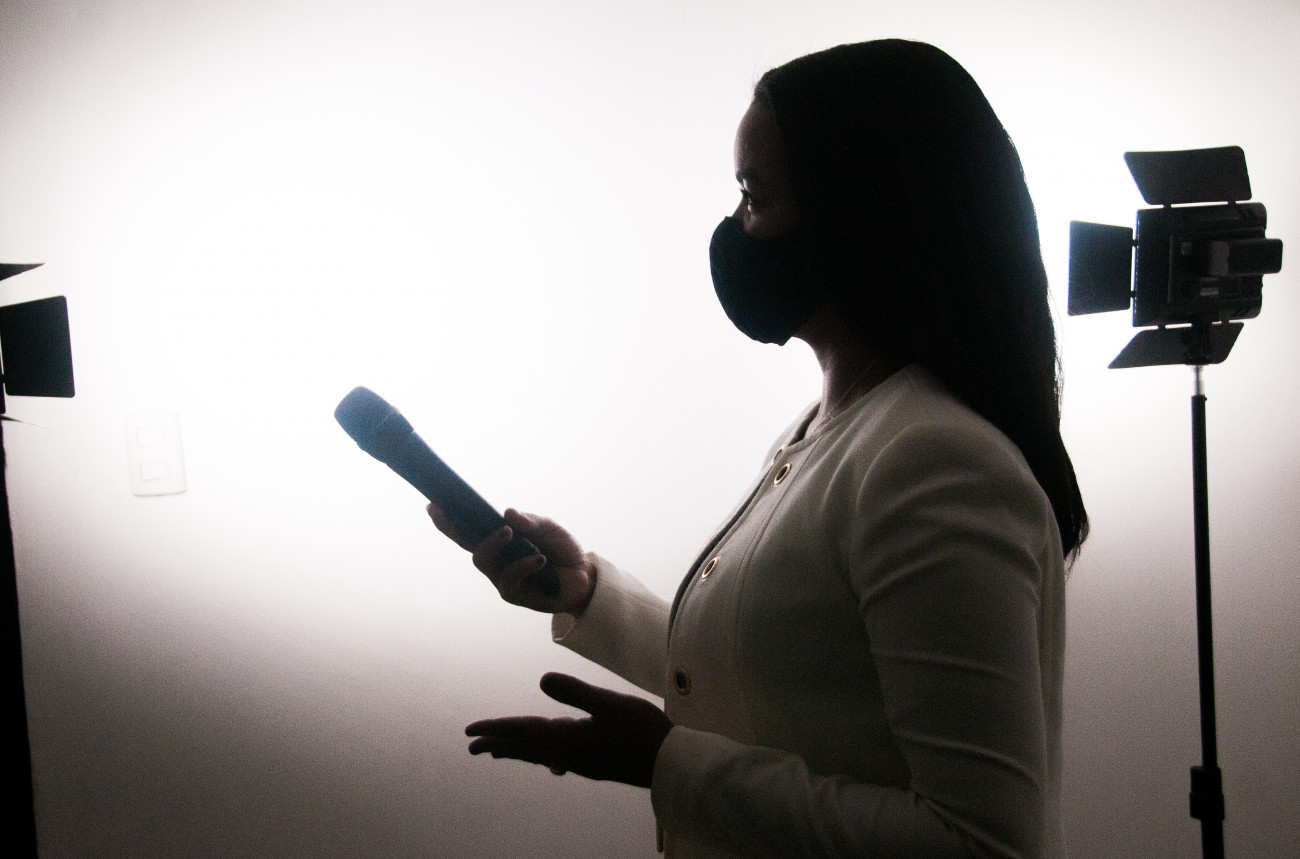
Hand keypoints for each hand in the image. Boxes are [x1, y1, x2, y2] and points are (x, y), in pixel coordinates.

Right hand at [427, 505, 594, 613]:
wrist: (585, 576)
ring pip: (483, 562)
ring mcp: (502, 580)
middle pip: (467, 546)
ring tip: (509, 532)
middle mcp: (496, 562)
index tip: (433, 505)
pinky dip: (524, 565)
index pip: (469, 531)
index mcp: (500, 543)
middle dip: (454, 529)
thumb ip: (529, 521)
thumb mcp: (548, 528)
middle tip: (450, 512)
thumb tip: (507, 512)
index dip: (448, 521)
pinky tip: (540, 557)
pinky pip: (510, 578)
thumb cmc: (562, 550)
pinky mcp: (515, 595)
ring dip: (492, 543)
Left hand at [465, 673, 672, 788]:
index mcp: (567, 739)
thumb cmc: (642, 732)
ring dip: (518, 750)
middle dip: (499, 744)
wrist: (670, 764)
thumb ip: (576, 692)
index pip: (523, 732)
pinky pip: (558, 759)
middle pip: (526, 748)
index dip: (497, 729)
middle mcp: (568, 754)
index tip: (471, 732)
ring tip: (500, 751)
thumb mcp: (610, 705)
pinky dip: (544, 755)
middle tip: (472, 747)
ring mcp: (582, 761)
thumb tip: (541, 680)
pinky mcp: (594, 763)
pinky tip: (551, 761)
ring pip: (541, 755)